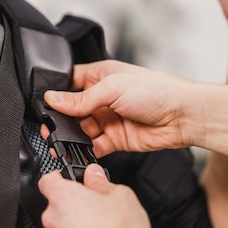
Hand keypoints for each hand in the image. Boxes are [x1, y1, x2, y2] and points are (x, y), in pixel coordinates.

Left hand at [39, 164, 153, 227]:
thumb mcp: (119, 195)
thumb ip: (100, 181)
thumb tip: (93, 174)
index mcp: (63, 197)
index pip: (46, 180)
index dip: (58, 177)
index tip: (68, 179)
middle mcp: (53, 218)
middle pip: (55, 204)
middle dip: (71, 203)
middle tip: (92, 205)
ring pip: (59, 225)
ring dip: (71, 223)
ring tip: (95, 226)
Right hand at [43, 60, 193, 156]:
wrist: (184, 116)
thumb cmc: (157, 90)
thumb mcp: (112, 88)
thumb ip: (81, 98)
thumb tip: (53, 99)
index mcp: (99, 76)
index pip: (69, 83)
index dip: (55, 93)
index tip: (43, 104)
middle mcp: (102, 97)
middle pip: (71, 109)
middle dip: (60, 119)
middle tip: (48, 128)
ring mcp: (108, 118)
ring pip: (80, 129)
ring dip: (70, 137)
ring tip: (60, 143)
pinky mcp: (115, 138)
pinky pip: (93, 146)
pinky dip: (84, 151)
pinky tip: (77, 152)